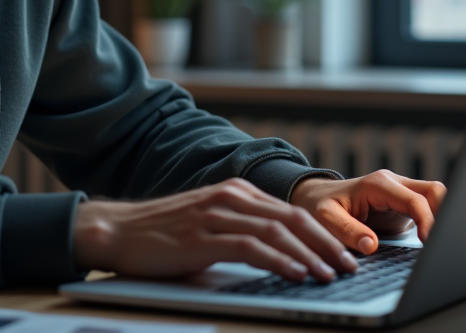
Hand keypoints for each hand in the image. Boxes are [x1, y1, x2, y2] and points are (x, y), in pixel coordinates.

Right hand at [73, 178, 358, 282]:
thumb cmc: (162, 235)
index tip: (344, 254)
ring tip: (330, 274)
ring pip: (277, 231)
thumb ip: (242, 232)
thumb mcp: (209, 226)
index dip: (323, 233)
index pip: (291, 211)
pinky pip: (251, 247)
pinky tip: (295, 273)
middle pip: (292, 218)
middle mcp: (231, 197)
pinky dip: (279, 260)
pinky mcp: (203, 235)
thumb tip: (282, 256)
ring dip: (309, 255)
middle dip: (326, 243)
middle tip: (349, 266)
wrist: (117, 231)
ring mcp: (217, 214)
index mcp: (236, 191)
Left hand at [289, 171, 446, 255]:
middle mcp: (393, 185)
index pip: (415, 200)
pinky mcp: (402, 206)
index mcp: (378, 185)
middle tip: (442, 243)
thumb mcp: (325, 217)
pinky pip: (427, 209)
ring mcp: (400, 194)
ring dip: (442, 217)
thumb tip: (371, 245)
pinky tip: (433, 243)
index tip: (429, 243)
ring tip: (440, 244)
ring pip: (434, 197)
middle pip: (434, 191)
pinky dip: (435, 222)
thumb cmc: (319, 205)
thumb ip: (347, 231)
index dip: (427, 221)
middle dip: (445, 213)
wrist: (316, 197)